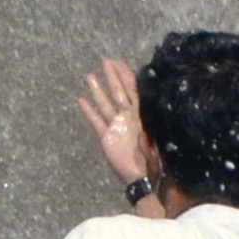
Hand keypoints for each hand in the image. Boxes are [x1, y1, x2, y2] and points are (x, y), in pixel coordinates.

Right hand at [78, 57, 155, 191]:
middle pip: (118, 92)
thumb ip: (149, 133)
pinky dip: (89, 112)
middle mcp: (127, 117)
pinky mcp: (106, 137)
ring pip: (105, 104)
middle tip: (106, 61)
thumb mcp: (156, 142)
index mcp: (141, 115)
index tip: (121, 62)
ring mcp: (115, 126)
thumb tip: (145, 124)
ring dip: (98, 90)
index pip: (133, 91)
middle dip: (113, 77)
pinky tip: (82, 101)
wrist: (142, 177)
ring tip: (91, 76)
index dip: (127, 76)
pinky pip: (96, 122)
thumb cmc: (153, 159)